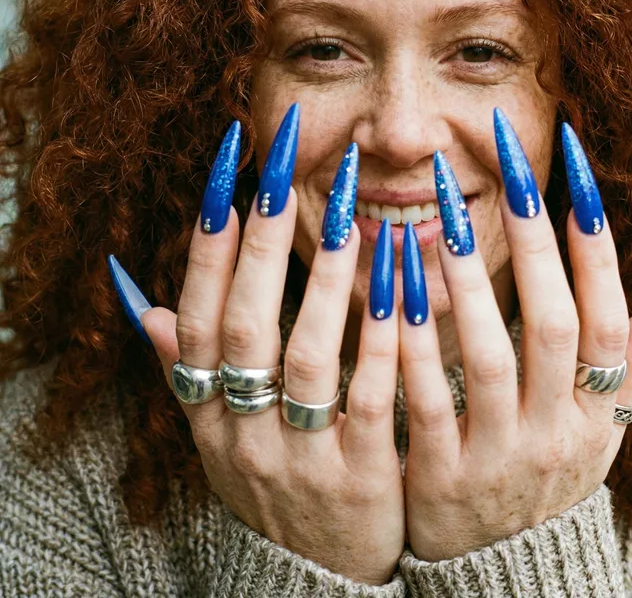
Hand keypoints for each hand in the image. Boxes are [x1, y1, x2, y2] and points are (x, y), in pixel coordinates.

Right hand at [138, 117, 404, 584]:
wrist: (315, 578)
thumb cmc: (273, 483)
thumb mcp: (215, 436)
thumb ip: (186, 370)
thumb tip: (145, 304)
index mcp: (207, 412)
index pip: (200, 312)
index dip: (212, 241)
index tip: (230, 170)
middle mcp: (241, 433)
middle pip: (245, 323)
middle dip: (262, 239)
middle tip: (283, 164)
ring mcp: (298, 458)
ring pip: (306, 356)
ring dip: (326, 279)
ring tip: (350, 210)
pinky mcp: (358, 479)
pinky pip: (369, 401)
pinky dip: (380, 341)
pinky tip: (398, 285)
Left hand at [399, 113, 631, 561]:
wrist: (503, 568)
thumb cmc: (547, 477)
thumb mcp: (600, 435)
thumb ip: (630, 373)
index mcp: (597, 411)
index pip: (607, 316)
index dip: (591, 244)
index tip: (568, 172)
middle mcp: (559, 431)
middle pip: (554, 323)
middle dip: (534, 242)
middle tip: (508, 168)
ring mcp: (502, 456)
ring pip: (491, 357)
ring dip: (471, 284)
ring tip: (446, 215)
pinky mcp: (444, 477)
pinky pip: (428, 400)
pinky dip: (415, 345)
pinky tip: (394, 288)